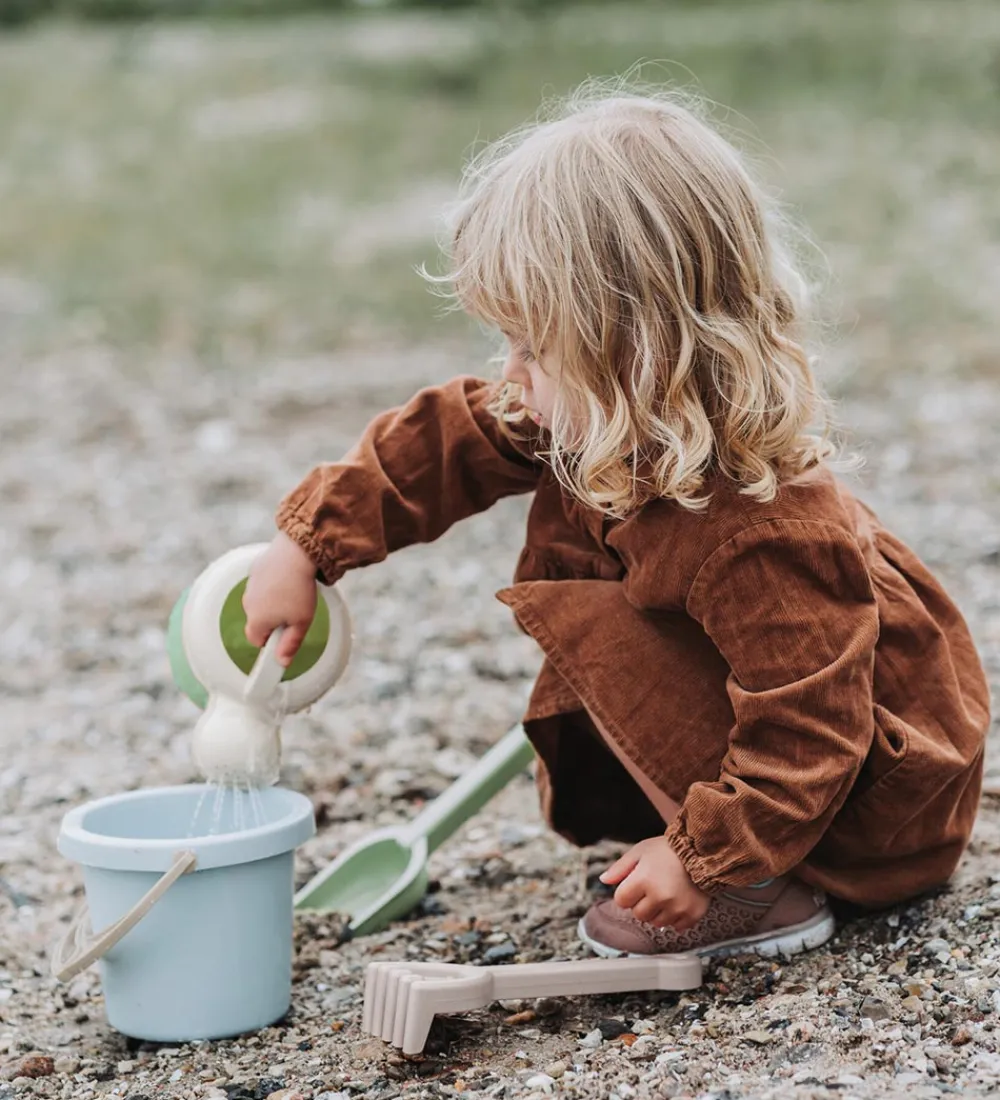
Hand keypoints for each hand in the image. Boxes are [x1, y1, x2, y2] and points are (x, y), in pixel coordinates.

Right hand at [242, 531, 317, 666]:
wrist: (296, 554)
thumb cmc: (299, 590)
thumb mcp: (301, 623)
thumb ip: (290, 644)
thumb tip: (282, 663)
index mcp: (257, 620)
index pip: (256, 640)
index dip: (270, 640)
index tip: (285, 633)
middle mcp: (248, 604)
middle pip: (257, 620)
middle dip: (273, 620)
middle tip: (293, 612)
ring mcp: (250, 586)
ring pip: (259, 601)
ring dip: (272, 601)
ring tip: (293, 593)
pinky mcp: (255, 570)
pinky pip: (262, 584)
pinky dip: (272, 584)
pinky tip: (287, 578)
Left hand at [601, 836, 710, 932]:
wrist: (702, 851)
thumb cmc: (668, 850)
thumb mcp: (640, 851)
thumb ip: (620, 867)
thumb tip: (603, 880)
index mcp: (643, 880)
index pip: (621, 901)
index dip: (626, 893)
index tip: (636, 884)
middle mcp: (660, 896)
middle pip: (638, 914)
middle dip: (641, 903)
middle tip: (652, 887)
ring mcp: (677, 907)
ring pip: (656, 923)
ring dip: (657, 912)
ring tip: (666, 893)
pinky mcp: (692, 914)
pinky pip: (676, 927)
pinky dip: (675, 918)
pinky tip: (678, 901)